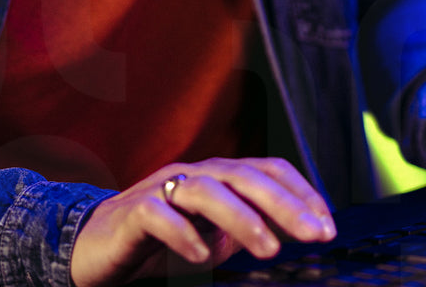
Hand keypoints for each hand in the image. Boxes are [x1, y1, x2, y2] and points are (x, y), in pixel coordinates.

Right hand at [69, 157, 336, 286]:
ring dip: (242, 219)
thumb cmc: (162, 241)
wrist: (97, 245)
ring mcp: (163, 189)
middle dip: (285, 204)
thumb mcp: (215, 236)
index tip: (328, 224)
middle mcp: (195, 174)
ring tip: (269, 249)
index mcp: (219, 176)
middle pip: (245, 177)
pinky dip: (182, 233)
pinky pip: (158, 215)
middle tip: (314, 235)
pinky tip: (201, 256)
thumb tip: (298, 233)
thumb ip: (251, 228)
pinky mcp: (132, 212)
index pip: (269, 170)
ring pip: (207, 190)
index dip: (302, 192)